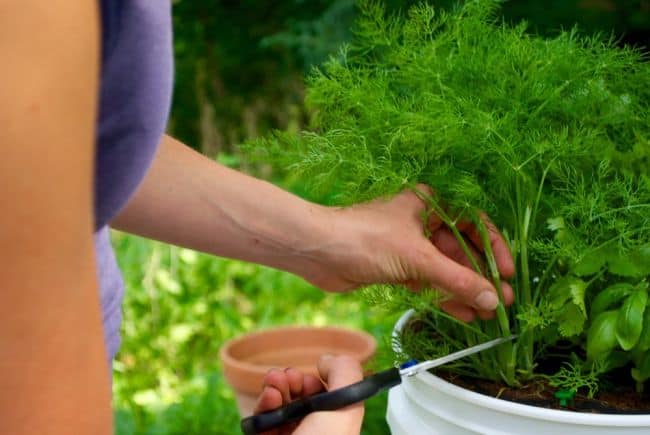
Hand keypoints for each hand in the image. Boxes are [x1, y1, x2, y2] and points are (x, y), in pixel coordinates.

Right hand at [255, 355, 363, 434]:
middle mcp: (314, 433)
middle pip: (301, 398)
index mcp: (337, 426)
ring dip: (275, 386)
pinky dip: (263, 404)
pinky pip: (262, 419)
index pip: (328, 397)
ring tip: (273, 383)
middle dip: (292, 379)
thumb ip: (345, 373)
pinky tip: (267, 398)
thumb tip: (327, 359)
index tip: (313, 373)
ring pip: (279, 405)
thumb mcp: (345, 407)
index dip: (319, 380)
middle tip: (287, 376)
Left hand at [303, 185, 514, 321]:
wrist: (318, 251)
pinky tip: (463, 314)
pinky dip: (444, 296)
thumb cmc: (365, 239)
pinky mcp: (397, 265)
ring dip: (465, 291)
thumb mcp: (418, 258)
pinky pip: (429, 281)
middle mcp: (423, 221)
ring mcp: (409, 245)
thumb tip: (493, 298)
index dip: (494, 249)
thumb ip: (457, 279)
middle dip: (481, 277)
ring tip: (488, 315)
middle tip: (502, 303)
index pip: (474, 223)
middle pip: (462, 250)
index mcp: (431, 203)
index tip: (507, 274)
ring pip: (446, 268)